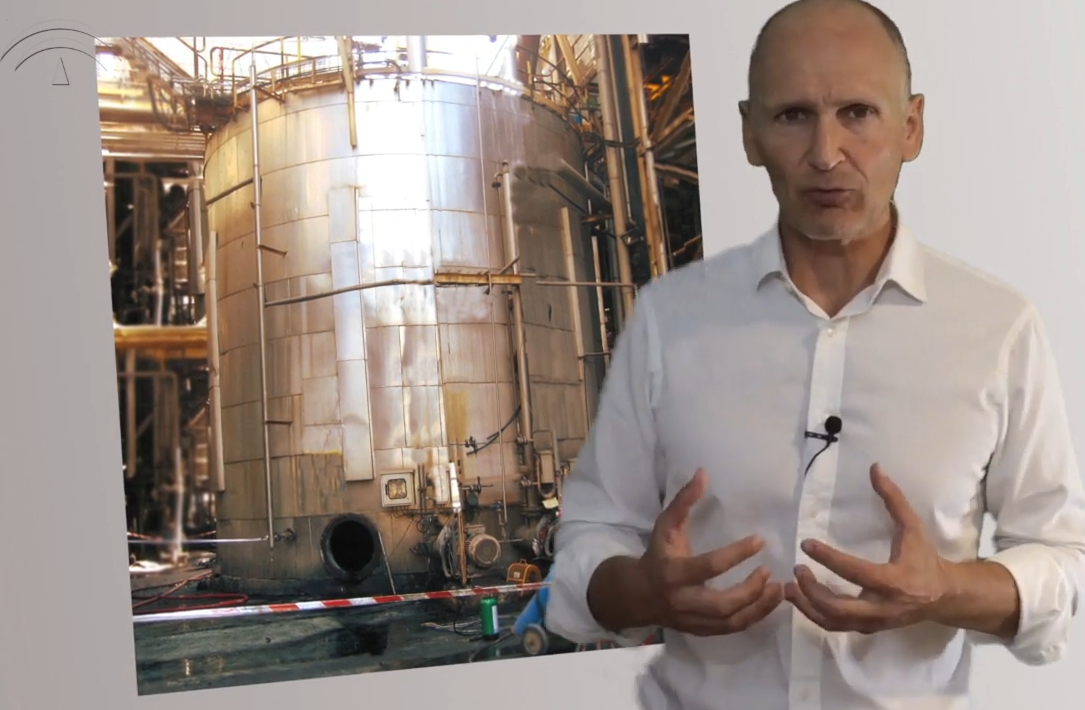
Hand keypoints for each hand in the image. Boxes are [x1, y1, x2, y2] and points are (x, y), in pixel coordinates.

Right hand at [639, 468, 784, 635]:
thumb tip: (703, 473)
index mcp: (673, 573)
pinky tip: (768, 602)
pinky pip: (732, 629)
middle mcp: (683, 600)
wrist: (637, 595)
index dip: (736, 554)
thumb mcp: (664, 526)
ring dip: (759, 607)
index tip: (760, 541)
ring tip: (778, 589)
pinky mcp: (701, 631)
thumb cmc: (656, 555)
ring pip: (731, 622)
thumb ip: (683, 502)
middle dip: (750, 591)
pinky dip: (754, 617)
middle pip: (722, 604)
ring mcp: (693, 620)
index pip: (708, 566)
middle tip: (768, 572)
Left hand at [785, 463, 955, 633]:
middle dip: (812, 590)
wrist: (944, 597)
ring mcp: (873, 622)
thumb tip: (874, 468)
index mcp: (894, 581)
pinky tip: (800, 598)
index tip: (805, 544)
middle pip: (838, 608)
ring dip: (806, 606)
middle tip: (796, 569)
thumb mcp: (913, 527)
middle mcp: (882, 607)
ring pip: (832, 622)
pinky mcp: (867, 629)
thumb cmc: (925, 559)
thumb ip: (893, 499)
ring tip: (789, 586)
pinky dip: (814, 615)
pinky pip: (835, 627)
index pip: (855, 572)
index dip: (828, 558)